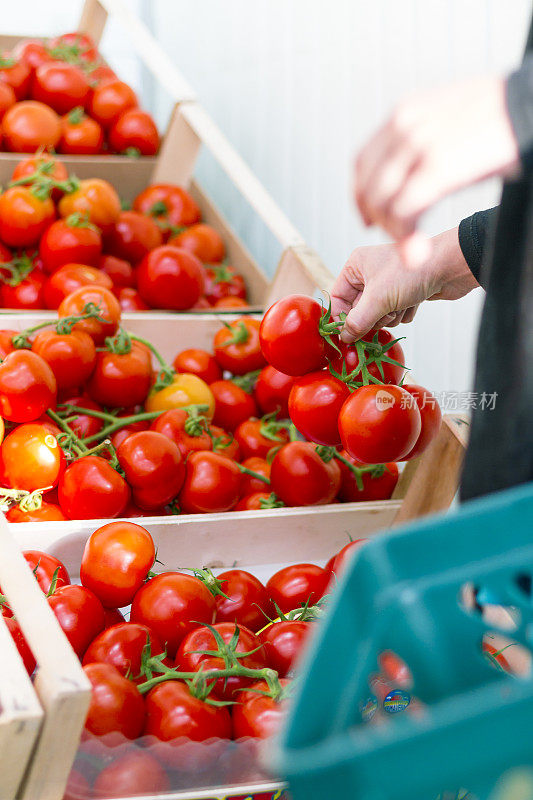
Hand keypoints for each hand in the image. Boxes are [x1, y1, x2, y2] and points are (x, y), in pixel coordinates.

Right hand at [331, 227, 478, 342]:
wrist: (451, 267)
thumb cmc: (412, 273)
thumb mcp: (378, 299)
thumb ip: (357, 321)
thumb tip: (344, 337)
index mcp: (357, 266)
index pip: (338, 297)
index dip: (342, 317)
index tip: (348, 335)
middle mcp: (370, 273)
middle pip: (358, 309)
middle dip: (373, 316)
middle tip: (384, 313)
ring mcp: (388, 283)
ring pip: (378, 314)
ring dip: (390, 316)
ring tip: (402, 303)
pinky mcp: (405, 293)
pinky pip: (395, 314)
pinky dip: (404, 313)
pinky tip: (414, 301)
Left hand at [354, 77, 519, 263]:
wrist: (531, 105)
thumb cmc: (501, 116)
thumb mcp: (448, 119)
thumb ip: (422, 143)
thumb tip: (413, 176)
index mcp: (405, 112)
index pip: (363, 162)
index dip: (361, 197)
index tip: (370, 219)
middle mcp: (405, 126)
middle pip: (369, 187)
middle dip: (380, 220)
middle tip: (399, 239)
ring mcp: (419, 146)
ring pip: (382, 202)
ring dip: (394, 233)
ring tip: (412, 249)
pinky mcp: (439, 168)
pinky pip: (404, 212)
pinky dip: (405, 237)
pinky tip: (418, 250)